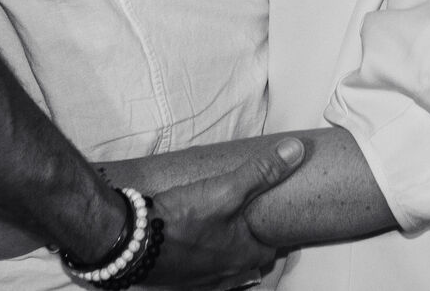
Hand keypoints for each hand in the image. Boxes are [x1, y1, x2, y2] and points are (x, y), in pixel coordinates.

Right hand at [141, 137, 306, 288]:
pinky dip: (201, 254)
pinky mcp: (178, 277)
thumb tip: (295, 151)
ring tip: (222, 225)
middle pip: (247, 257)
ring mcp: (200, 279)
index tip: (273, 216)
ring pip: (223, 264)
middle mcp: (225, 273)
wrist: (134, 241)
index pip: (271, 248)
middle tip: (248, 217)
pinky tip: (193, 237)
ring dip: (225, 248)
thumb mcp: (228, 189)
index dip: (273, 231)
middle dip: (249, 240)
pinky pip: (199, 268)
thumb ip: (262, 172)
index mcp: (243, 256)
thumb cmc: (183, 220)